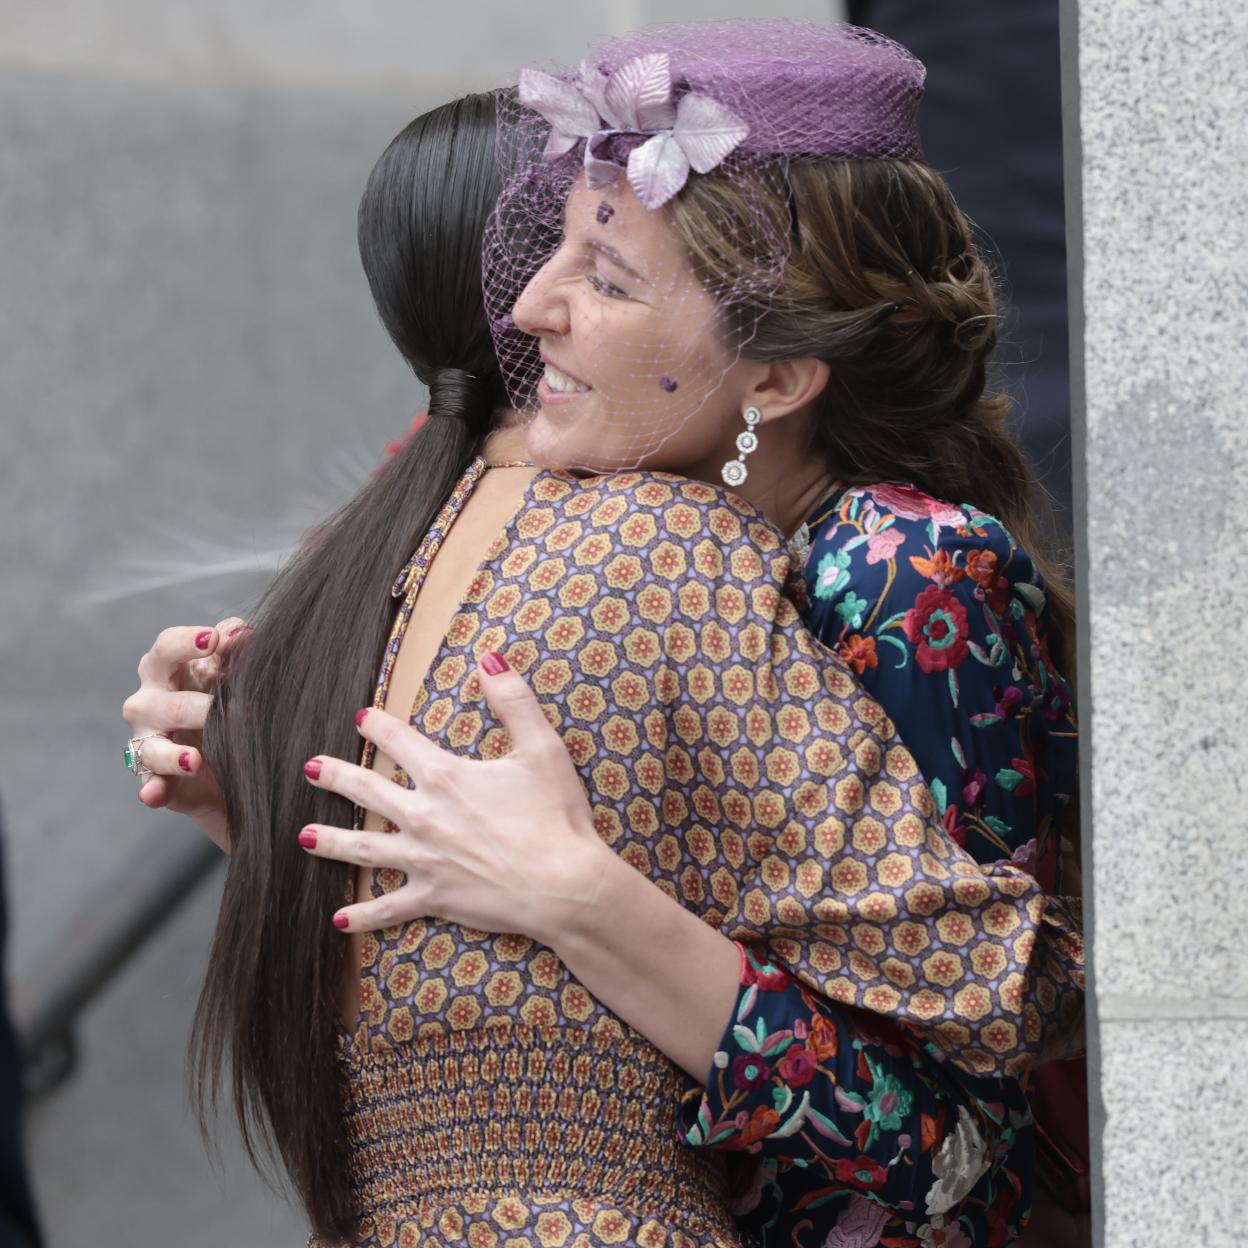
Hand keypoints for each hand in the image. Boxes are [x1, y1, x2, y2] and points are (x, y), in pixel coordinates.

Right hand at [122, 618, 251, 849]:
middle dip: (194, 704)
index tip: (213, 641)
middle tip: (228, 709)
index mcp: (167, 669)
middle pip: (160, 701)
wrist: (231, 757)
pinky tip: (155, 793)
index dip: (186, 642)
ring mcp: (148, 743)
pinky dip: (153, 790)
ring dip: (174, 754)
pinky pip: (151, 785)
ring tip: (196, 760)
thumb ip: (235, 648)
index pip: (167, 648)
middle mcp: (150, 703)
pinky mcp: (157, 780)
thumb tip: (242, 634)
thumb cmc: (224, 701)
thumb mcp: (232, 672)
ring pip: (152, 746)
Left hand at [299, 653, 611, 943]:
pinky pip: (391, 907)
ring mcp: (424, 859)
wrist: (562, 884)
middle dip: (337, 777)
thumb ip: (513, 701)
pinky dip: (365, 915)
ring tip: (304, 837)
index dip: (379, 726)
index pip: (400, 741)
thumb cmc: (556, 816)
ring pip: (365, 848)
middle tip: (311, 768)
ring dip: (332, 841)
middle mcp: (424, 816)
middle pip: (368, 791)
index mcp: (446, 776)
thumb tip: (490, 659)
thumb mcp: (542, 748)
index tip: (361, 718)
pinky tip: (341, 920)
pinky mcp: (434, 896)